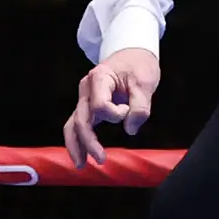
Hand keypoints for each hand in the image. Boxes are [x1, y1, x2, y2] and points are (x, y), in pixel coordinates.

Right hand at [65, 49, 160, 167]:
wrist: (132, 54)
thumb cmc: (139, 66)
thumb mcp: (145, 82)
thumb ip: (140, 106)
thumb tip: (130, 130)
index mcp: (99, 78)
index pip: (100, 105)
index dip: (115, 114)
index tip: (128, 108)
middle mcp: (87, 89)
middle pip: (81, 119)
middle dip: (88, 141)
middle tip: (101, 159)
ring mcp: (85, 98)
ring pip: (73, 124)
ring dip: (76, 145)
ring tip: (81, 165)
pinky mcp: (88, 106)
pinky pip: (79, 124)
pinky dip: (79, 140)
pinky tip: (81, 156)